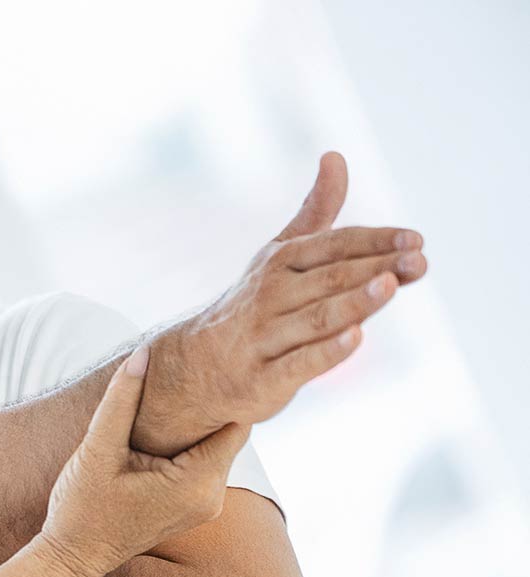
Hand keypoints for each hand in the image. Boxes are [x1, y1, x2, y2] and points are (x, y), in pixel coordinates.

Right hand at [39, 345, 250, 576]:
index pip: (236, 422)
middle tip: (183, 375)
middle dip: (209, 406)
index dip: (224, 392)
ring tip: (168, 402)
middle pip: (229, 433)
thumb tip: (143, 353)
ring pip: (216, 447)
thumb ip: (121, 400)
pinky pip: (204, 463)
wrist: (73, 559)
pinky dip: (189, 445)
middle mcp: (212, 497)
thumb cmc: (81, 509)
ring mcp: (205, 505)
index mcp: (196, 482)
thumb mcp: (97, 450)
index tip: (204, 368)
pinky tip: (161, 433)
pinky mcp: (194, 507)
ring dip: (196, 426)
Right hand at [132, 152, 424, 455]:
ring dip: (355, 302)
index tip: (416, 239)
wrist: (197, 365)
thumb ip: (316, 212)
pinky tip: (356, 339)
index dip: (374, 240)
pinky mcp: (264, 379)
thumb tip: (336, 154)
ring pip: (317, 318)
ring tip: (390, 285)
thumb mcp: (279, 255)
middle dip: (376, 268)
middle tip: (420, 261)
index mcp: (279, 262)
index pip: (332, 245)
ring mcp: (265, 338)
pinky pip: (298, 364)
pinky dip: (327, 353)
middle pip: (330, 279)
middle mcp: (269, 297)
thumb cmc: (254, 306)